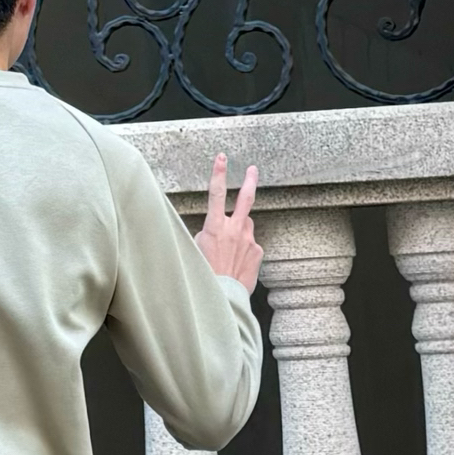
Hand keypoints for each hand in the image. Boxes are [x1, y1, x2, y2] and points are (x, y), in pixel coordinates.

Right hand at [195, 153, 260, 289]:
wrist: (222, 296)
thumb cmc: (205, 275)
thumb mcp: (196, 249)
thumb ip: (207, 234)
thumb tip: (214, 230)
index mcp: (216, 227)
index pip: (216, 193)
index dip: (219, 173)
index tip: (222, 158)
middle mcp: (235, 230)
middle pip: (245, 199)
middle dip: (250, 181)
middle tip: (253, 170)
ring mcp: (248, 240)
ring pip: (246, 226)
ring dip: (240, 231)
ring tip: (230, 250)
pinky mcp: (257, 252)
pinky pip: (250, 245)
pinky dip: (244, 250)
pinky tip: (236, 263)